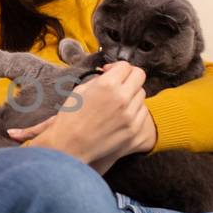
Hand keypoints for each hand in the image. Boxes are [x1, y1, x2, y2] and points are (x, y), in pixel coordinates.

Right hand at [7, 62, 155, 164]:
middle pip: (139, 76)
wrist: (70, 146)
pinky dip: (134, 110)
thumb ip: (98, 80)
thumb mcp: (80, 90)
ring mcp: (131, 115)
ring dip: (132, 94)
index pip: (125, 66)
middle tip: (119, 83)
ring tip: (118, 102)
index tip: (110, 72)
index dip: (117, 67)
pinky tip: (122, 115)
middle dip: (129, 77)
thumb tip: (108, 74)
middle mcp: (122, 97)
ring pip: (141, 94)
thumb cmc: (70, 118)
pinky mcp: (134, 129)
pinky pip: (142, 112)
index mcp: (107, 85)